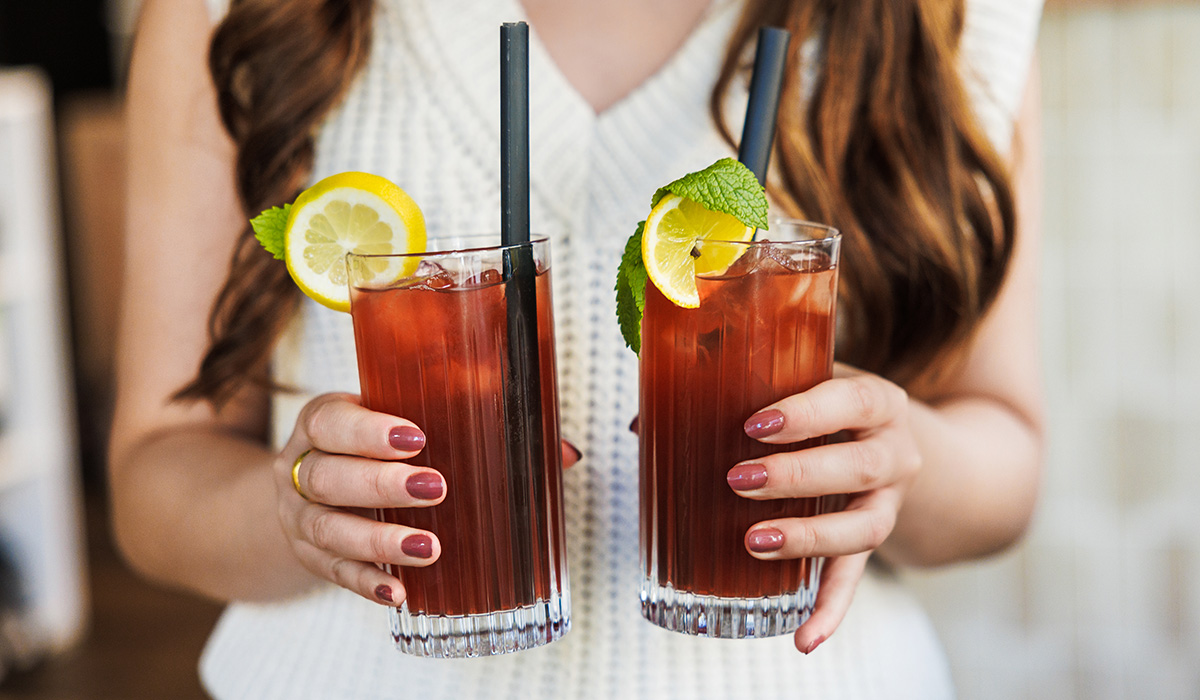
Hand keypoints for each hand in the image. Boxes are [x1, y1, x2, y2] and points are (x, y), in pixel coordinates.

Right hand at [275, 394, 582, 607]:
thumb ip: (476, 426)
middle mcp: (301, 468)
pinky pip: (332, 574)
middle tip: (436, 488)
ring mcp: (299, 517)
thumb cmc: (374, 447)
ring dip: (378, 541)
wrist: (311, 484)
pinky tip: (397, 591)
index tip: (416, 438)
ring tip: (429, 548)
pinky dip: (365, 583)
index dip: (367, 431)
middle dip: (382, 485)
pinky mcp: (309, 557)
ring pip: (329, 530)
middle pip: (330, 478)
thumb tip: (563, 452)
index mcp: (323, 421)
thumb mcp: (403, 422)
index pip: (331, 421)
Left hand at [729, 365, 921, 653]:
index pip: (854, 401)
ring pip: (864, 528)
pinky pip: (855, 581)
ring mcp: (888, 503)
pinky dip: (829, 611)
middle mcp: (894, 453)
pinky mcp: (873, 545)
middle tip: (738, 480)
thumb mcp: (799, 387)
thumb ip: (736, 394)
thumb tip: (642, 424)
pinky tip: (802, 638)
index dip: (809, 414)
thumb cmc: (826, 409)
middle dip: (798, 476)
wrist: (886, 440)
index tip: (755, 424)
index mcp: (877, 403)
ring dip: (809, 538)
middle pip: (859, 468)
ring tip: (754, 542)